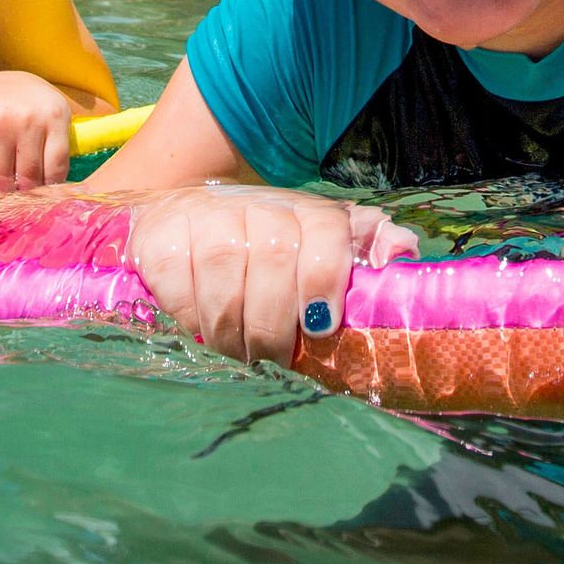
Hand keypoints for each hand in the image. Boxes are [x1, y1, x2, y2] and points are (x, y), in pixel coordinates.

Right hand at [125, 186, 421, 367]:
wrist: (181, 213)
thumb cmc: (266, 246)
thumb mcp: (321, 244)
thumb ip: (367, 247)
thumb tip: (403, 251)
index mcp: (305, 212)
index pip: (322, 233)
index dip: (323, 280)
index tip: (320, 328)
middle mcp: (256, 206)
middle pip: (272, 258)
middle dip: (275, 324)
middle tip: (275, 358)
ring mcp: (204, 217)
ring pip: (224, 272)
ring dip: (233, 329)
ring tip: (241, 353)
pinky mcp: (160, 237)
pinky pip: (177, 282)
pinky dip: (191, 317)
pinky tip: (202, 331)